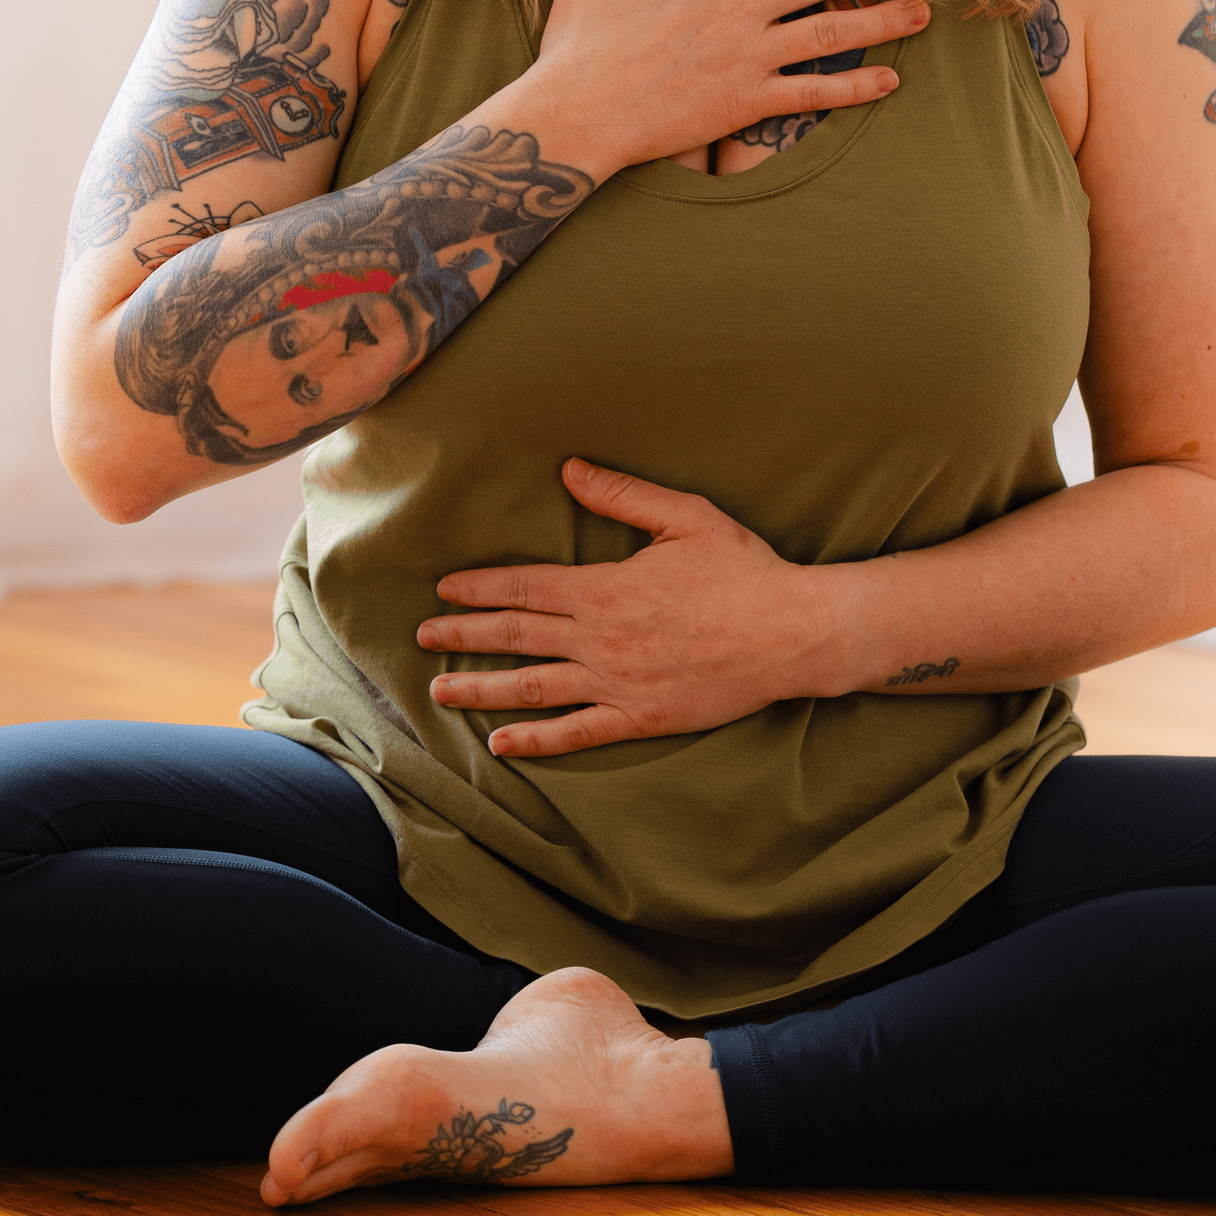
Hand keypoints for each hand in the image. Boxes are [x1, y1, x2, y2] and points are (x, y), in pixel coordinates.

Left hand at [419, 459, 826, 756]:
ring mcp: (619, 683)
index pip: (526, 587)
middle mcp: (602, 639)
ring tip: (439, 692)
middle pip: (518, 637)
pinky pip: (578, 734)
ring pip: (534, 688)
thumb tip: (569, 470)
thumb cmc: (742, 571)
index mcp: (607, 588)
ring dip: (482, 690)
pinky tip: (502, 745)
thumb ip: (623, 496)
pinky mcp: (641, 718)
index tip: (445, 588)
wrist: (792, 634)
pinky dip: (537, 740)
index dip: (481, 588)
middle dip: (465, 636)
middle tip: (423, 636)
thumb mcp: (685, 517)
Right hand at [530, 0, 930, 178]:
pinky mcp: (746, 103)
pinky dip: (852, 88)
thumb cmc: (579, 41)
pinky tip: (888, 82)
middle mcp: (740, 8)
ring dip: (882, 20)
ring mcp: (748, 57)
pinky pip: (811, 94)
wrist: (576, 113)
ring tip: (924, 12)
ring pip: (830, 32)